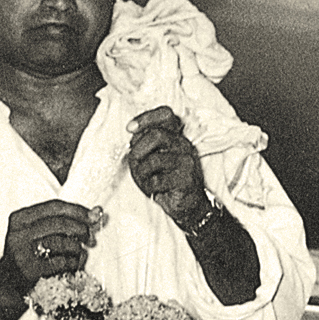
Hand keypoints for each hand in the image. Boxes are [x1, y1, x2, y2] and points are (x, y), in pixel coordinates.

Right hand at [5, 199, 100, 285]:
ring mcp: (23, 251)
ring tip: (79, 252)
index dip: (78, 210)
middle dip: (81, 229)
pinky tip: (72, 264)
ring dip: (76, 248)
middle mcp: (19, 232)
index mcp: (21, 218)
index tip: (93, 216)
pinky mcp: (30, 269)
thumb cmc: (28, 253)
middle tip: (90, 237)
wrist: (6, 281)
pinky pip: (59, 262)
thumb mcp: (36, 231)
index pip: (54, 206)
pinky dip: (71, 262)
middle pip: (59, 223)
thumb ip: (61, 220)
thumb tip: (96, 212)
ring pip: (60, 242)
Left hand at [128, 107, 209, 227]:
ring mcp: (186, 162)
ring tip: (144, 179)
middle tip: (135, 161)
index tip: (130, 128)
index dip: (145, 118)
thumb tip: (133, 136)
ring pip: (155, 159)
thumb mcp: (154, 157)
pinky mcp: (185, 180)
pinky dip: (149, 186)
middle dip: (138, 149)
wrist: (188, 204)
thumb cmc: (168, 181)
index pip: (165, 115)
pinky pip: (158, 180)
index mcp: (176, 137)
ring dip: (141, 172)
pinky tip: (153, 189)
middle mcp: (183, 146)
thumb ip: (145, 143)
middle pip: (157, 135)